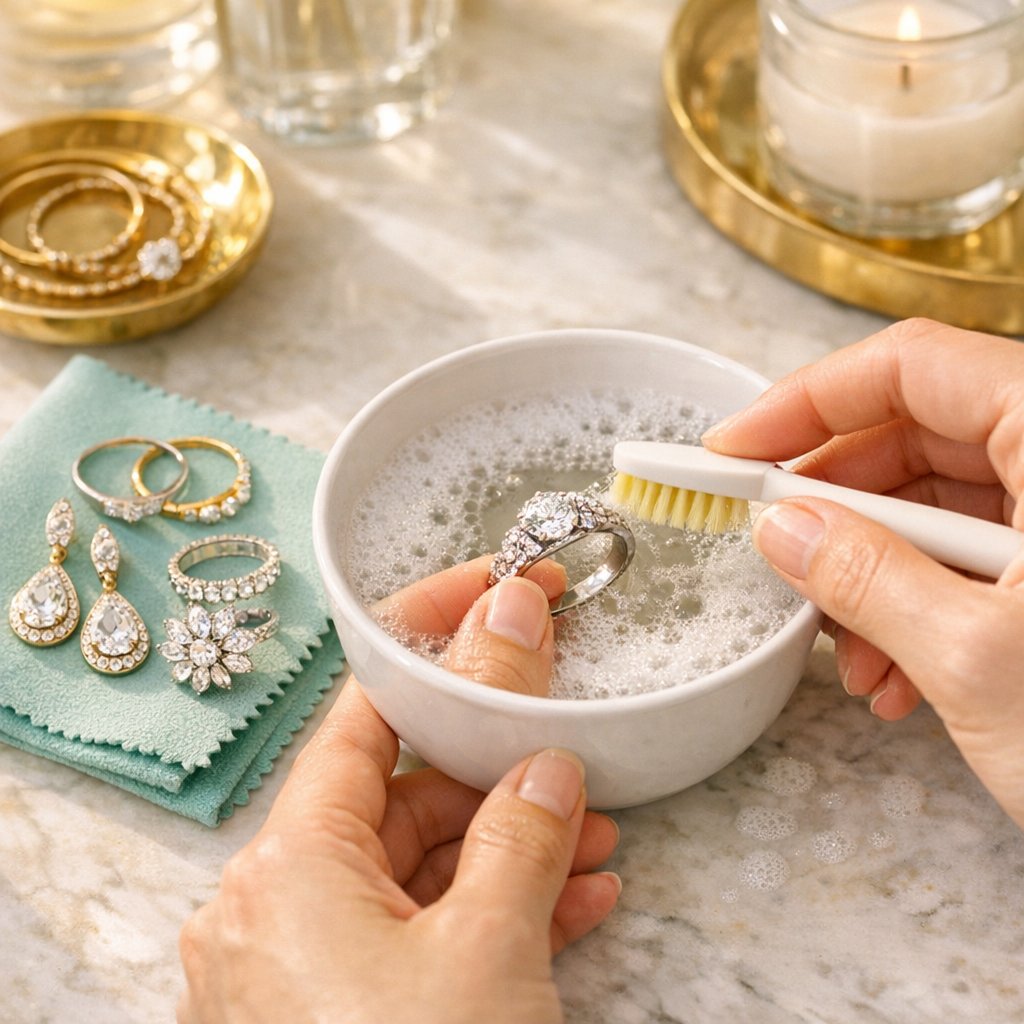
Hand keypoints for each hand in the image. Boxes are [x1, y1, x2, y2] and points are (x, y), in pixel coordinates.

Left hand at [178, 557, 620, 1023]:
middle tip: (569, 740)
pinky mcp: (344, 1012)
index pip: (364, 712)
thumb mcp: (489, 955)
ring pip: (422, 870)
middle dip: (497, 772)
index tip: (490, 597)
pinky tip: (573, 899)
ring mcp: (309, 966)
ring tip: (592, 830)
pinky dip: (494, 913)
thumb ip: (520, 834)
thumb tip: (545, 754)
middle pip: (400, 795)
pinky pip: (422, 934)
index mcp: (288, 868)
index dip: (431, 644)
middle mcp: (280, 908)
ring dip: (511, 847)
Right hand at [702, 318, 1023, 827]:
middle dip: (836, 506)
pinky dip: (916, 604)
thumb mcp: (977, 659)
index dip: (806, 401)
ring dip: (870, 573)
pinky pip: (970, 556)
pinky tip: (896, 674)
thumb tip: (781, 526)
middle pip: (917, 435)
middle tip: (776, 553)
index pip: (912, 366)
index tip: (735, 450)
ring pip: (938, 504)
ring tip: (848, 654)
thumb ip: (865, 577)